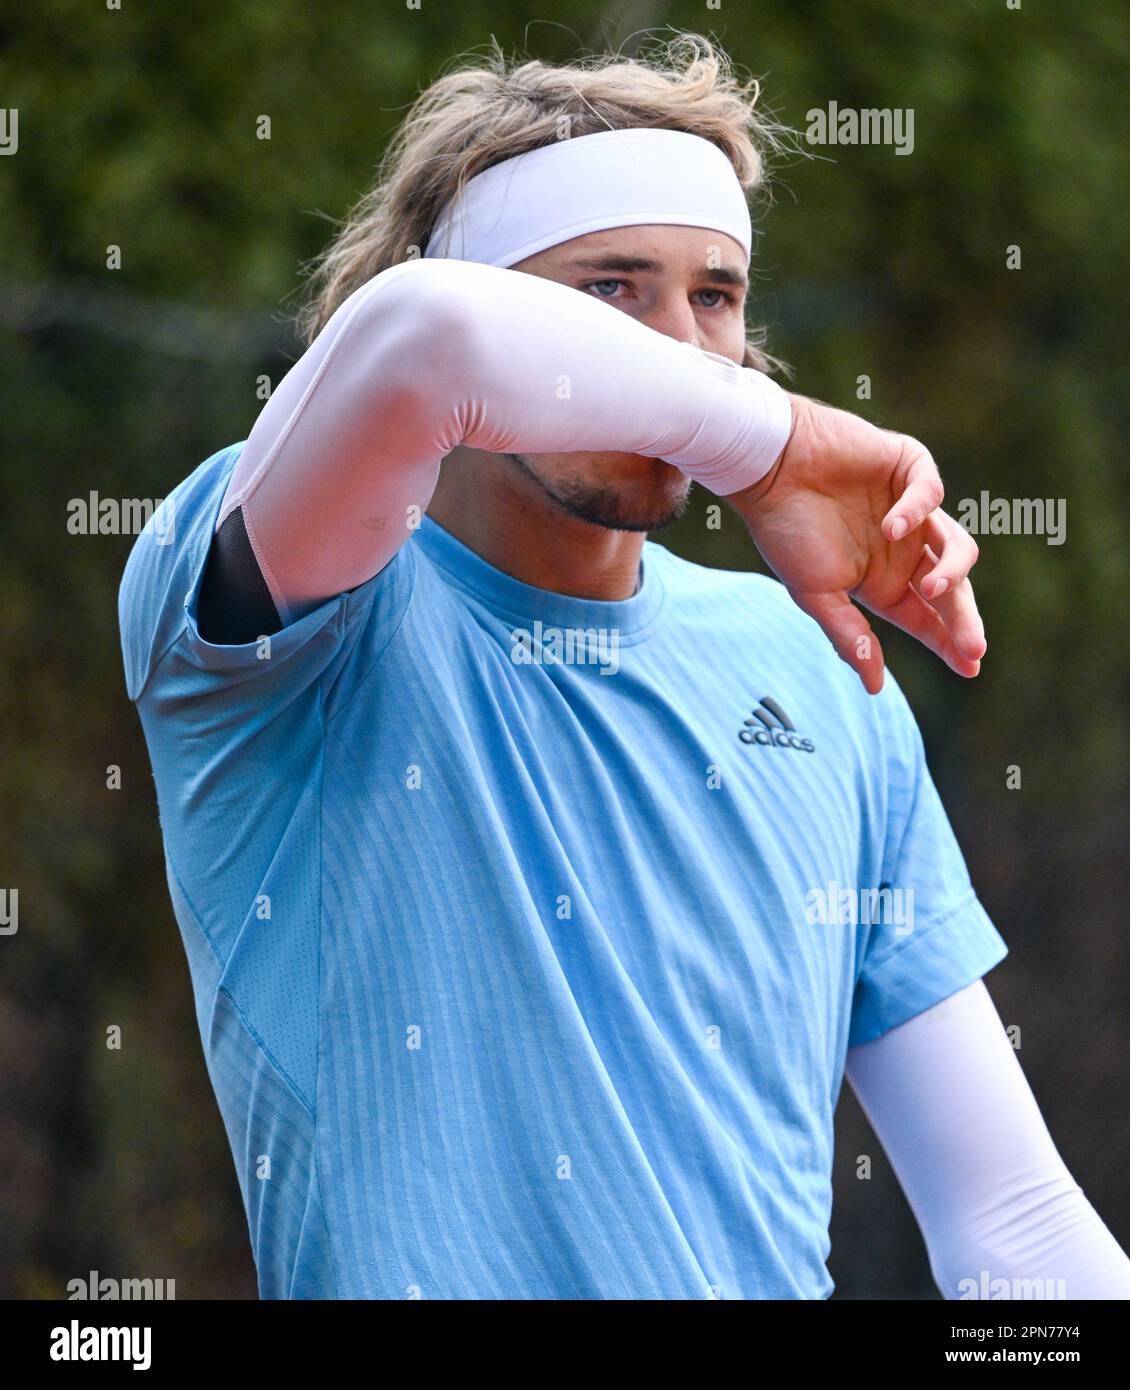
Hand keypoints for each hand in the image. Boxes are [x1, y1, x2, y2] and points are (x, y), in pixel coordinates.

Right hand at [728, 393, 985, 693]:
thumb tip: (875, 688)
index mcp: (882, 582)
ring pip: (956, 544)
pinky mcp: (908, 467)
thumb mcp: (816, 594)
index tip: (970, 666)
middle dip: (963, 619)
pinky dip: (919, 510)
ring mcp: (911, 509)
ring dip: (952, 570)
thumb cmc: (785, 531)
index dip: (950, 641)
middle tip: (973, 647)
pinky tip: (891, 526)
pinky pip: (932, 492)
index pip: (928, 618)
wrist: (768, 467)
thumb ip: (848, 637)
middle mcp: (903, 550)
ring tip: (932, 586)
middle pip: (950, 590)